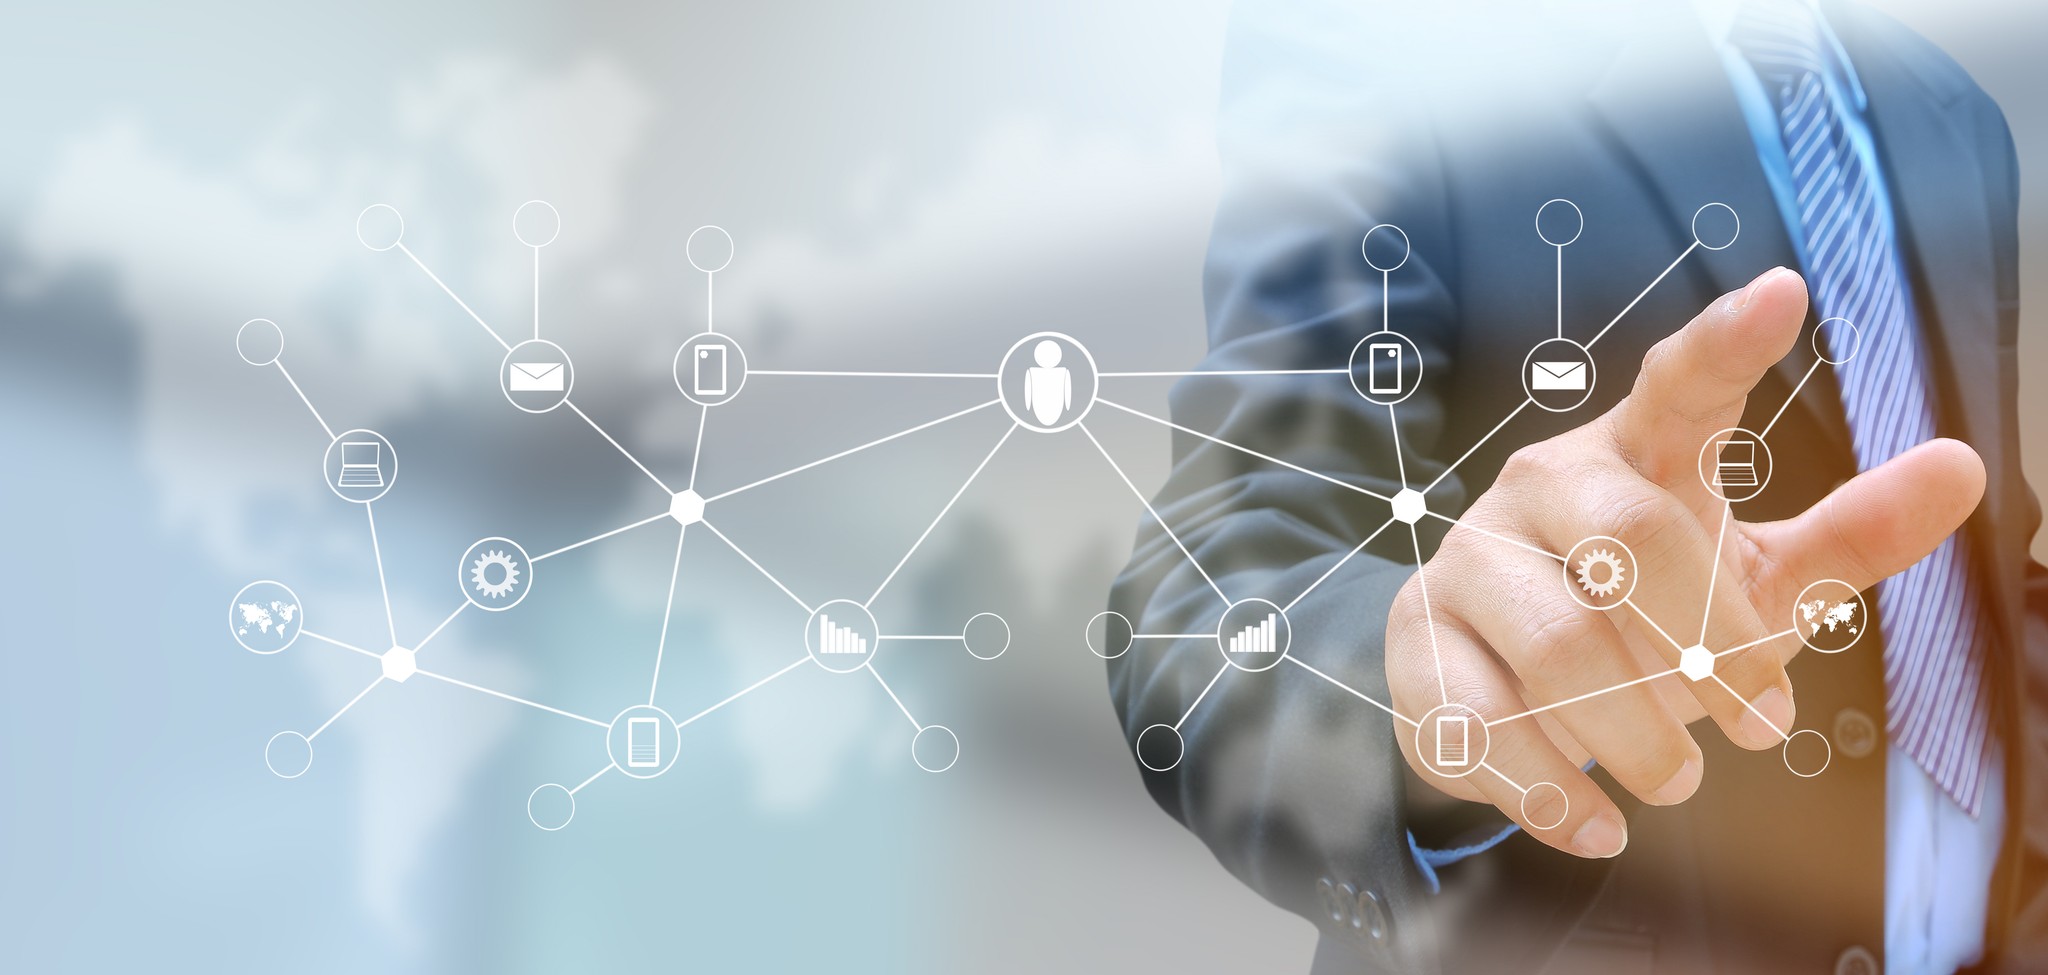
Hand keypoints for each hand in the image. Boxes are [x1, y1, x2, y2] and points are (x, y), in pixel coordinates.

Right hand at [1383, 267, 1984, 857]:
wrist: (1488, 676)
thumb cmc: (1641, 616)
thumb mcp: (1750, 578)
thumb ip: (1849, 533)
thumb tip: (1965, 465)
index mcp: (1635, 452)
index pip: (1679, 385)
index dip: (1727, 346)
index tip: (1784, 294)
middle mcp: (1539, 488)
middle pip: (1633, 544)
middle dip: (1710, 652)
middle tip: (1757, 727)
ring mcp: (1468, 564)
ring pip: (1560, 647)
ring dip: (1641, 735)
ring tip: (1681, 780)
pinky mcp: (1419, 648)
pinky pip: (1488, 722)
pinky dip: (1559, 792)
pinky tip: (1601, 822)